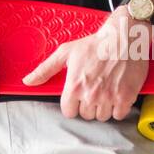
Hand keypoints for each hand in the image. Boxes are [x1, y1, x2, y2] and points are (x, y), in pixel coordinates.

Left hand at [21, 8, 149, 120]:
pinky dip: (118, 107)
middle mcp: (91, 94)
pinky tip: (116, 93)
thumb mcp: (66, 52)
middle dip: (88, 104)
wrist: (123, 37)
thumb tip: (28, 81)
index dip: (72, 104)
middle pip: (86, 115)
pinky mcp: (126, 98)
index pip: (68, 112)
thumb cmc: (95, 44)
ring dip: (103, 107)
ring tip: (105, 90)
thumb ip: (45, 69)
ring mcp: (109, 98)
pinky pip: (119, 115)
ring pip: (102, 116)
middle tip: (93, 89)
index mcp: (74, 86)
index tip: (77, 97)